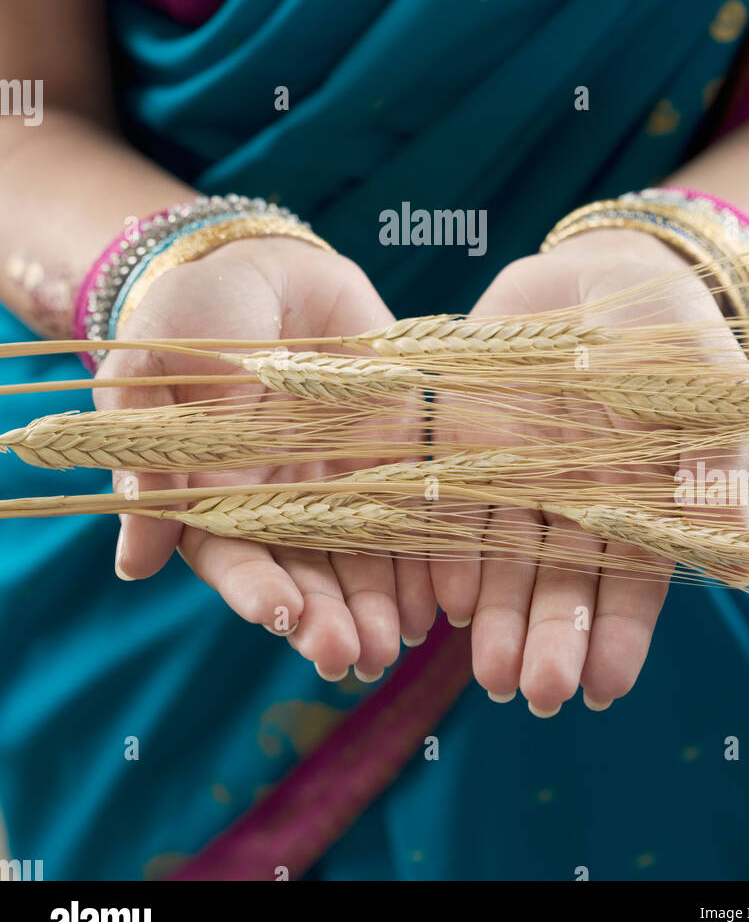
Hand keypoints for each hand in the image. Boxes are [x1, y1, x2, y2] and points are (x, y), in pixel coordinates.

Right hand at [94, 237, 436, 679]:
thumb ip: (149, 458)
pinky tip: (442, 596)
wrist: (265, 266)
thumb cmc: (190, 315)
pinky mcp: (393, 452)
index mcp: (214, 496)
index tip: (277, 615)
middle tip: (350, 656)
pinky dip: (428, 553)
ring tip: (396, 644)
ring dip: (378, 604)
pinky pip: (415, 509)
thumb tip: (133, 564)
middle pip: (306, 574)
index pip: (235, 557)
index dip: (256, 589)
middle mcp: (280, 503)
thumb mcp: (151, 369)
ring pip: (362, 557)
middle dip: (326, 618)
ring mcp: (339, 481)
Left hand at [429, 229, 748, 714]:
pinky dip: (446, 552)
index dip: (616, 635)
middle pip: (558, 584)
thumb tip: (739, 569)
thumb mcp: (706, 390)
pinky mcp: (460, 442)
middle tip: (534, 692)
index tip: (604, 686)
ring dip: (495, 617)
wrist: (597, 270)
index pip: (628, 584)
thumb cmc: (671, 332)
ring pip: (500, 560)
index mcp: (635, 502)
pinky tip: (446, 600)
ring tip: (488, 671)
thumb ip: (713, 473)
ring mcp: (513, 476)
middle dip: (547, 639)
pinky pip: (448, 507)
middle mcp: (570, 503)